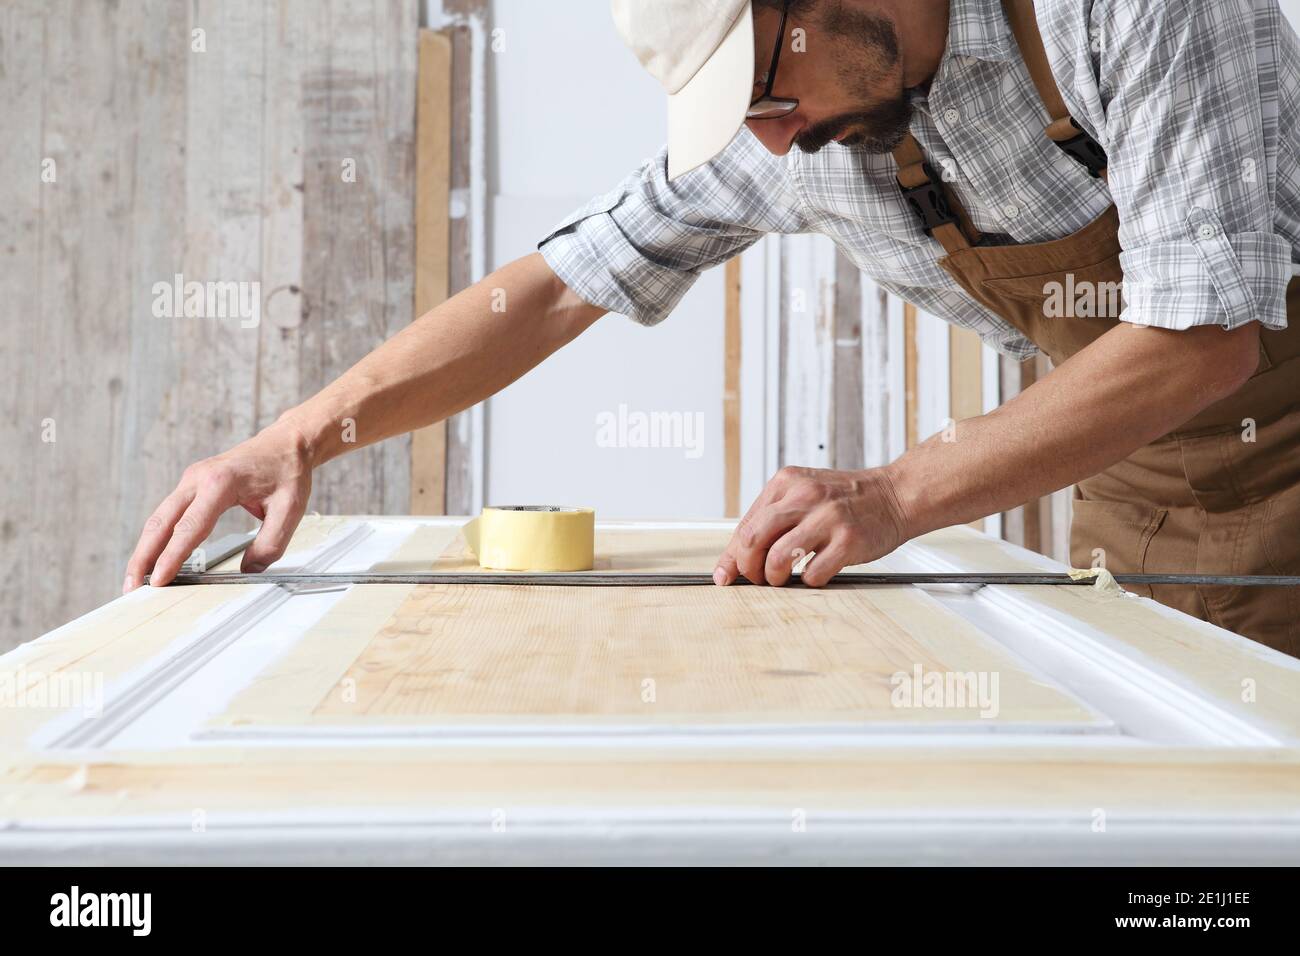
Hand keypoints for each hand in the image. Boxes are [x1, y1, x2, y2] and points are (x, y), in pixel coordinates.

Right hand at [123, 421, 314, 590]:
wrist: (286, 443)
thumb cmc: (288, 472)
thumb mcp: (291, 510)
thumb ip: (271, 543)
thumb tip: (249, 570)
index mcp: (221, 482)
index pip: (190, 527)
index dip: (171, 557)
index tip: (158, 581)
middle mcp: (198, 478)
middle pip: (161, 523)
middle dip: (143, 557)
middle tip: (131, 589)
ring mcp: (191, 480)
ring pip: (159, 518)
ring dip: (144, 549)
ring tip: (135, 580)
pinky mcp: (191, 485)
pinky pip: (169, 514)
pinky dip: (157, 537)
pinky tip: (152, 557)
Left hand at [713, 465, 909, 587]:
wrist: (894, 495)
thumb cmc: (845, 500)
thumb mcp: (803, 495)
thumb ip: (770, 520)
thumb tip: (732, 562)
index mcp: (787, 482)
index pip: (745, 526)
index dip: (732, 557)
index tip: (726, 575)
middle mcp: (804, 496)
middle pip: (753, 540)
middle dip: (748, 569)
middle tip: (758, 578)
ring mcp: (827, 518)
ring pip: (777, 559)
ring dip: (774, 577)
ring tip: (783, 578)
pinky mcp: (848, 540)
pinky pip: (813, 574)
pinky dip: (808, 581)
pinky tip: (815, 573)